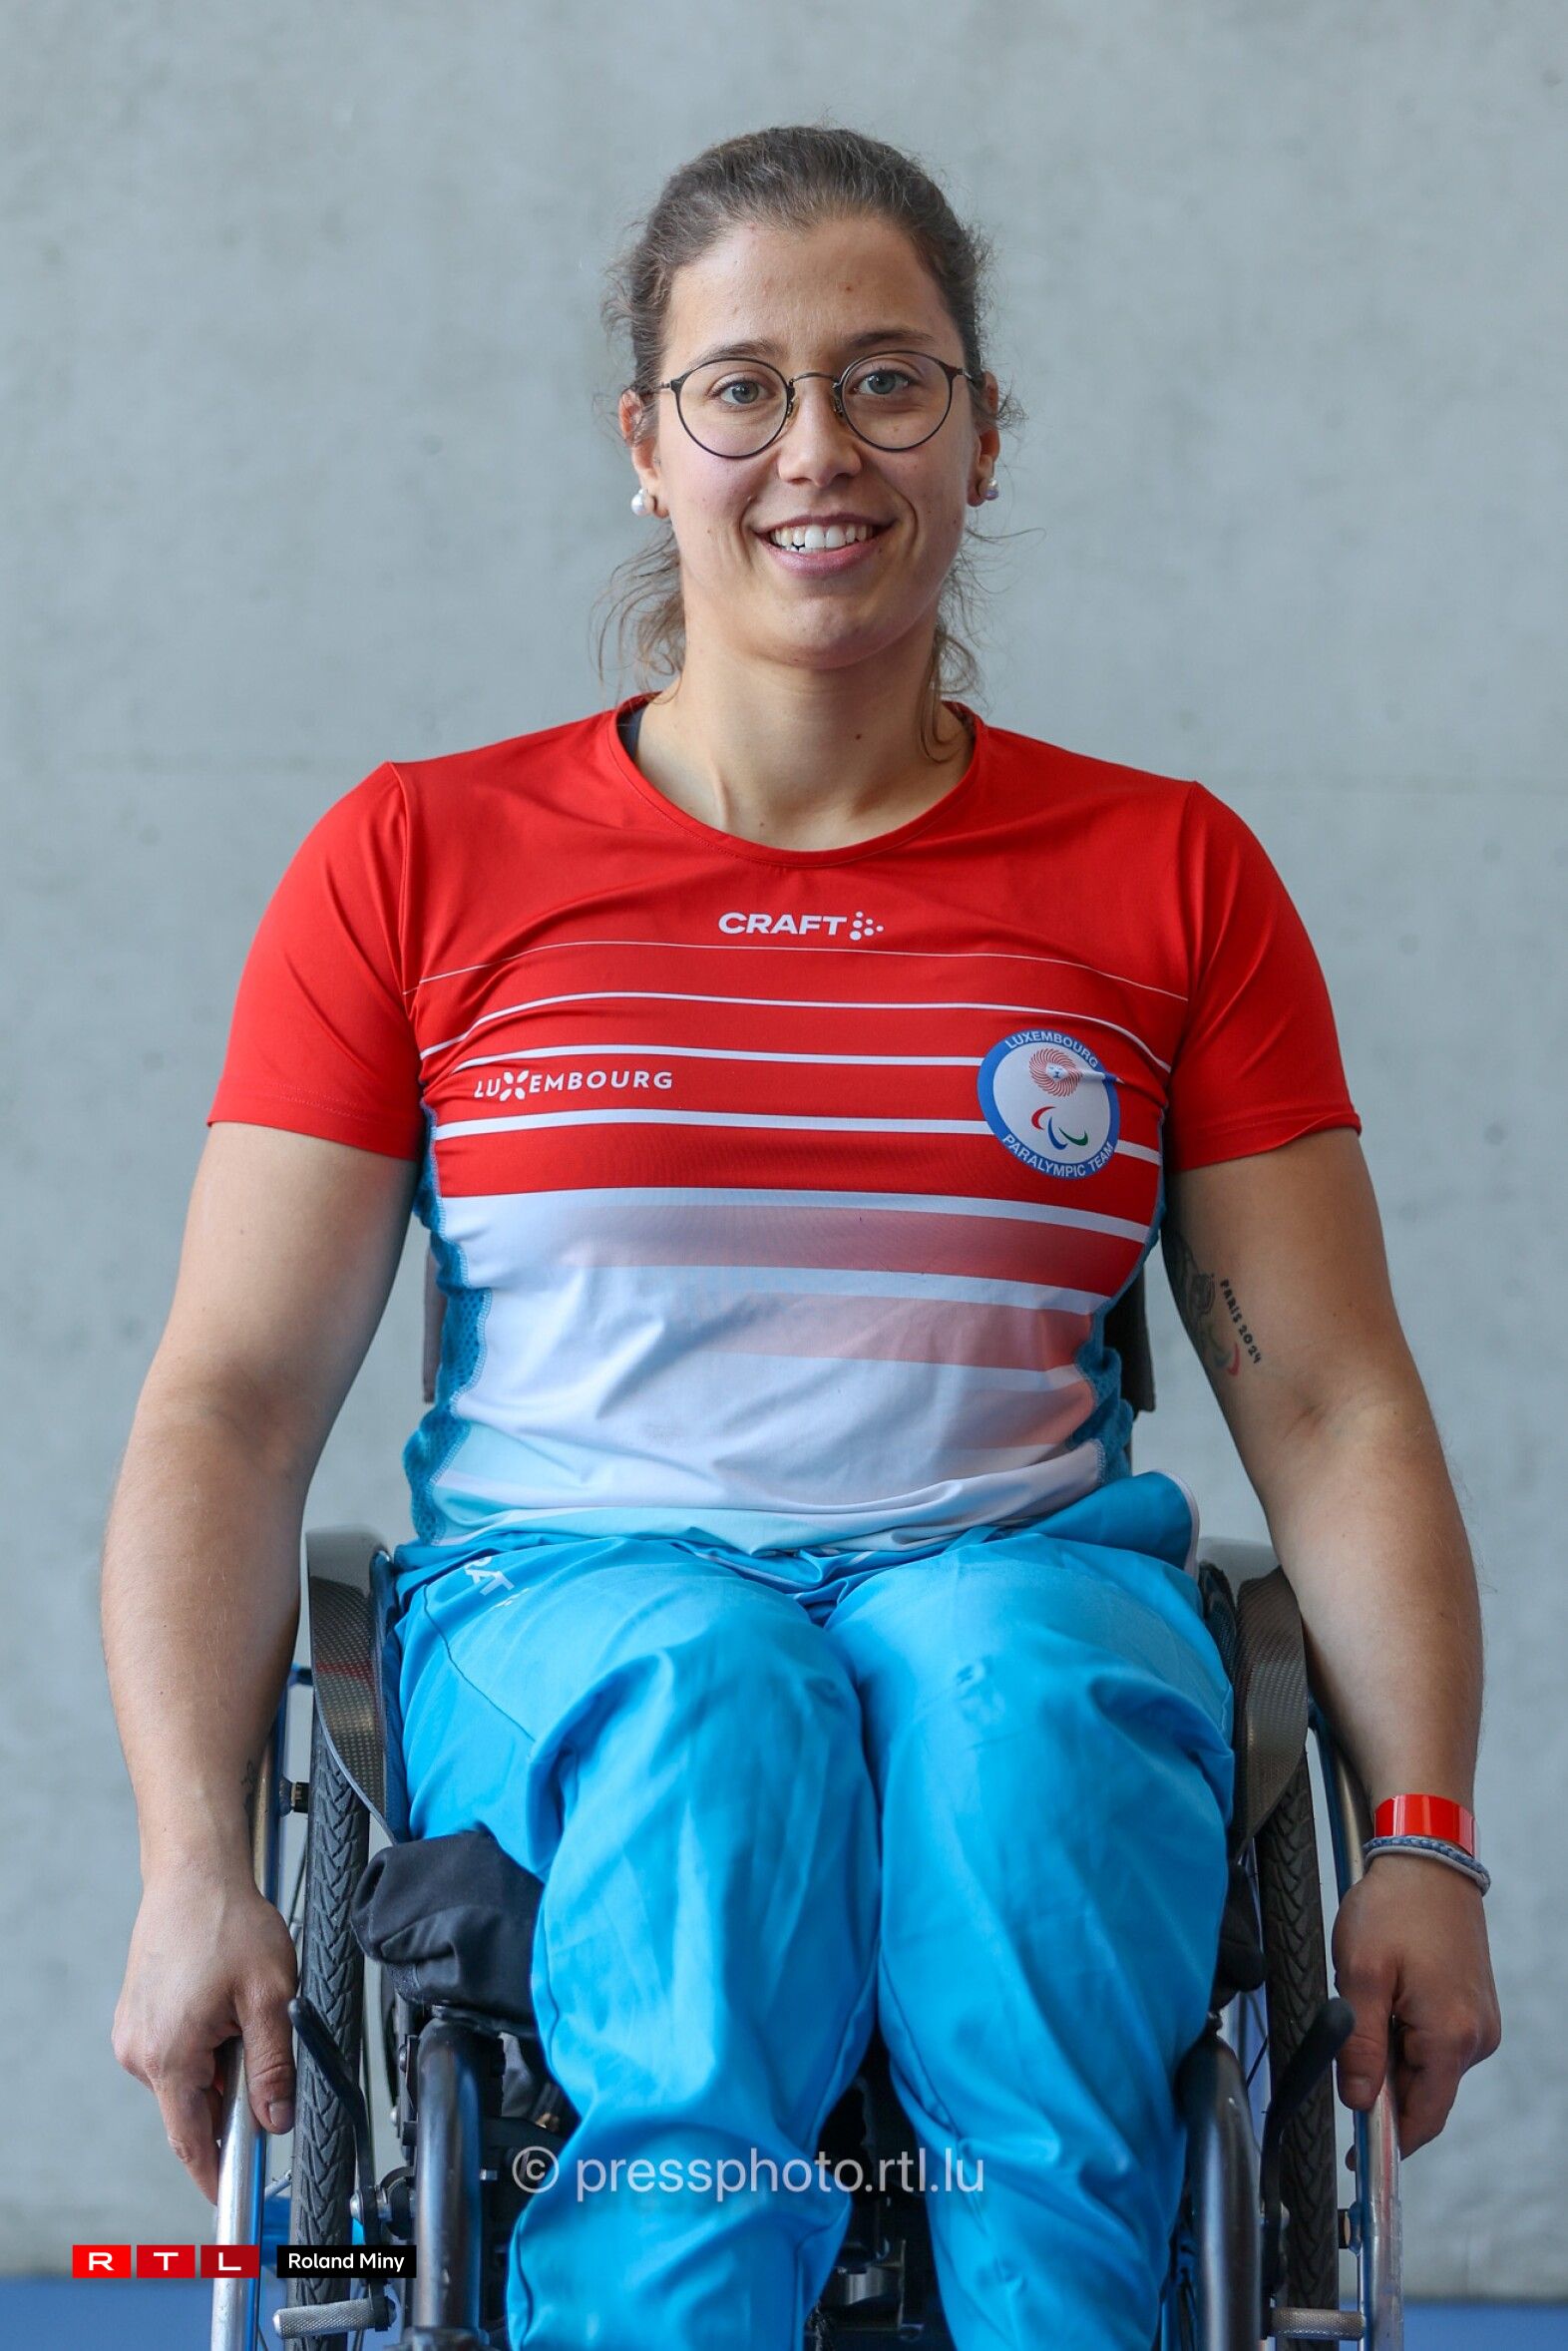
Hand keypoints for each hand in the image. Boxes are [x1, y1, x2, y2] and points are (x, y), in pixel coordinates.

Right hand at [112, 1856, 298, 2203]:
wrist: (194, 1871)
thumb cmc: (228, 1922)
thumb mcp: (270, 1997)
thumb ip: (274, 2066)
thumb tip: (277, 2121)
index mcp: (169, 2057)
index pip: (191, 2140)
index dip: (215, 2174)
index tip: (232, 2198)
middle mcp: (139, 2052)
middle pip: (194, 2106)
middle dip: (233, 2095)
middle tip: (264, 2044)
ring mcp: (133, 2033)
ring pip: (188, 2077)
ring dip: (221, 2062)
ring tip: (243, 2006)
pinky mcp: (136, 2016)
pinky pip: (177, 2051)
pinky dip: (205, 2042)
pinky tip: (222, 2000)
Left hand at [1330, 1851, 1500, 2156]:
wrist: (1428, 1860)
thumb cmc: (1394, 1908)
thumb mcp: (1360, 1974)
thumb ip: (1359, 2045)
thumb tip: (1359, 2103)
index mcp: (1450, 2037)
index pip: (1423, 2118)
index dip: (1389, 2142)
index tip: (1356, 2156)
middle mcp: (1476, 2039)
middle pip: (1424, 2094)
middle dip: (1382, 2085)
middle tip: (1345, 2048)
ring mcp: (1479, 2023)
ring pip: (1426, 2068)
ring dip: (1391, 2055)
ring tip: (1367, 2001)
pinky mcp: (1473, 2008)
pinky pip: (1435, 2042)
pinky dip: (1405, 2035)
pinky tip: (1386, 1998)